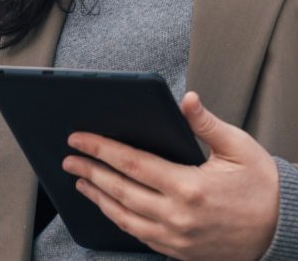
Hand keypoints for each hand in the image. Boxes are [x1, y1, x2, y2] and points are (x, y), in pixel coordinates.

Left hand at [62, 92, 278, 259]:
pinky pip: (139, 235)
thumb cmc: (261, 185)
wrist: (281, 231)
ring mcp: (176, 239)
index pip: (132, 163)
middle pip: (120, 191)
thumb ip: (206, 123)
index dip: (100, 149)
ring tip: (80, 181)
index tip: (78, 138)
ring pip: (124, 218)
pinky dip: (118, 218)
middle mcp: (177, 217)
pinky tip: (108, 205)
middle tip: (68, 158)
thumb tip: (185, 99)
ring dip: (98, 197)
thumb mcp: (238, 147)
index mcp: (188, 187)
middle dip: (89, 172)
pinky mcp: (179, 253)